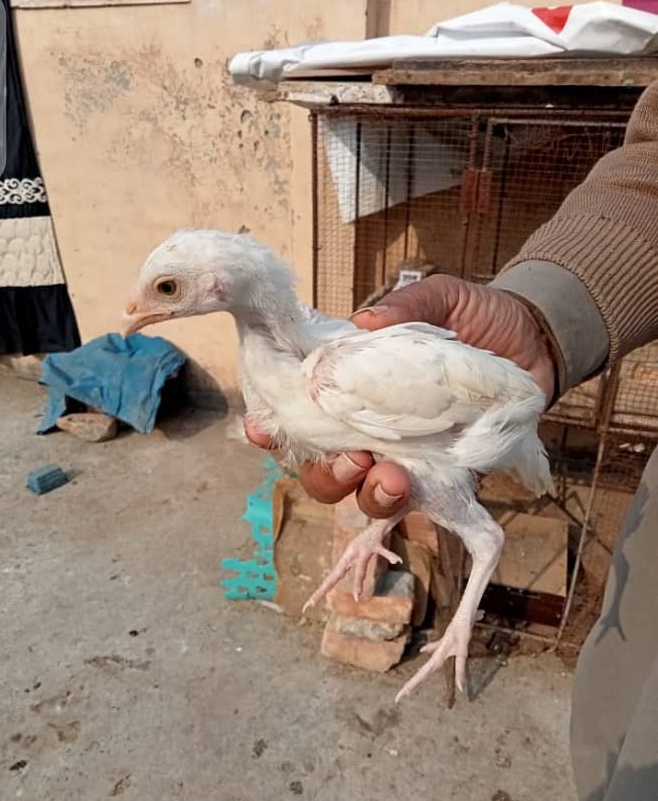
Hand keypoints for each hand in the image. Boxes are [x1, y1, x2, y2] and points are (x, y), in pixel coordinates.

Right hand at [245, 274, 555, 517]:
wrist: (536, 341)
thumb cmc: (477, 317)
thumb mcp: (440, 297)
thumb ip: (405, 306)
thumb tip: (363, 320)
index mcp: (354, 386)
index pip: (303, 411)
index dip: (276, 425)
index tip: (262, 427)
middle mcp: (371, 427)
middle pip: (325, 466)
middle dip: (325, 472)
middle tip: (350, 457)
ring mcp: (407, 456)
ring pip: (364, 493)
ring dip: (367, 493)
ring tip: (391, 477)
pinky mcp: (446, 475)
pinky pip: (420, 503)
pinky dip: (411, 503)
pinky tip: (415, 488)